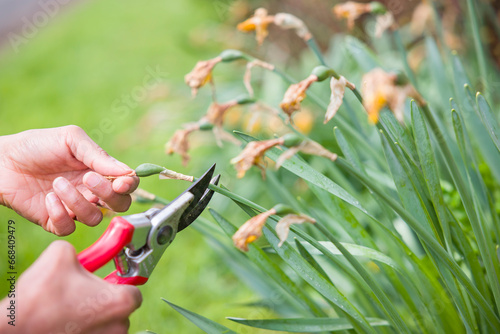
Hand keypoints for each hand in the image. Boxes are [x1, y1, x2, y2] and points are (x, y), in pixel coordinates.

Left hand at [0, 126, 138, 234]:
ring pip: (94, 218)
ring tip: (57, 184)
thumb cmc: (37, 145)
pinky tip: (48, 198)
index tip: (120, 181)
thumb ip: (99, 156)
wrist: (1, 159)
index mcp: (100, 171)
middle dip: (108, 195)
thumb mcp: (70, 139)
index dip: (129, 186)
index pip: (128, 184)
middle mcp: (91, 191)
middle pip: (119, 205)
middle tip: (88, 179)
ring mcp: (74, 207)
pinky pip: (69, 228)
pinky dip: (60, 214)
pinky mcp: (55, 221)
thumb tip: (128, 172)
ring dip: (78, 201)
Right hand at [0, 241, 141, 333]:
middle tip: (85, 291)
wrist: (14, 329)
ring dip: (94, 314)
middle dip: (105, 298)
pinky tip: (66, 320)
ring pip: (107, 323)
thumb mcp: (62, 254)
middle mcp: (119, 326)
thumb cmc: (41, 295)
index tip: (111, 276)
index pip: (134, 289)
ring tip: (71, 306)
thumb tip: (82, 252)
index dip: (121, 280)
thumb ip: (83, 249)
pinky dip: (84, 328)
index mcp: (121, 301)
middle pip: (121, 308)